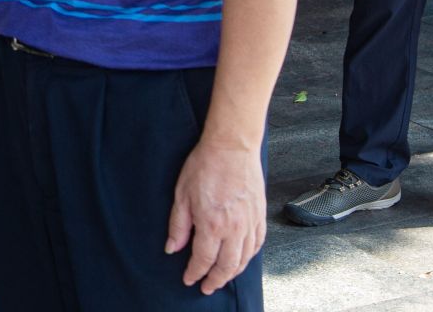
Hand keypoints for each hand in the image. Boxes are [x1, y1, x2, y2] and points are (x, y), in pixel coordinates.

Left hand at [165, 140, 265, 295]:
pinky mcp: (260, 215)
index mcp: (212, 225)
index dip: (195, 273)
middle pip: (227, 266)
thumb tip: (172, 248)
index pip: (204, 260)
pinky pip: (257, 244)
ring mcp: (250, 223)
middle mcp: (234, 229)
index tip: (189, 279)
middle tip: (206, 287)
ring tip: (222, 277)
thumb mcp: (182, 195)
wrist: (232, 146)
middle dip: (215, 280)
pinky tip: (242, 258)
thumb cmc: (205, 166)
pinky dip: (249, 257)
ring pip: (244, 259)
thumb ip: (178, 225)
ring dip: (232, 272)